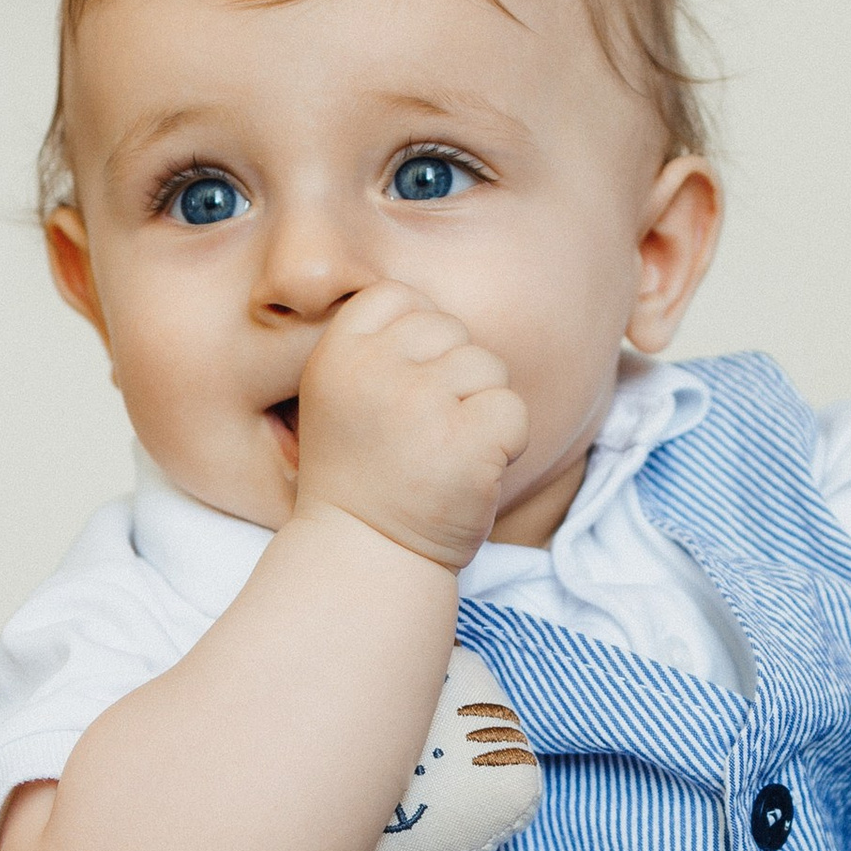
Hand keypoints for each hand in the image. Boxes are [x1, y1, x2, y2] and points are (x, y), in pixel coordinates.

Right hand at [290, 284, 529, 570]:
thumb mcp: (341, 396)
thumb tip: (436, 313)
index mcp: (337, 354)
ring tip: (445, 452)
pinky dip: (506, 443)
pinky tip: (471, 470)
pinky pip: (513, 410)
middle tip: (424, 432)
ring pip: (488, 366)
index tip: (405, 386)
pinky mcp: (467, 441)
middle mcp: (374, 371)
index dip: (418, 336)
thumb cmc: (364, 474)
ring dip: (481, 409)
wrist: (367, 554)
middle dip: (453, 375)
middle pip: (451, 329)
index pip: (399, 296)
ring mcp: (421, 404)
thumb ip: (377, 346)